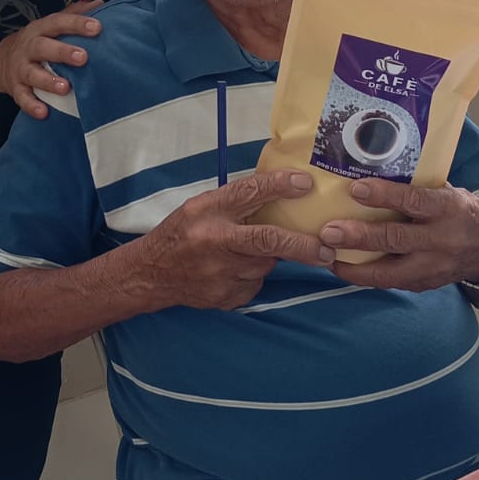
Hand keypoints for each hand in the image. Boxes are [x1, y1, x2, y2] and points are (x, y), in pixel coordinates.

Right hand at [0, 1, 102, 119]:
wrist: (1, 60)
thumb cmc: (36, 42)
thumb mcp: (50, 25)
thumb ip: (74, 14)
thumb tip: (100, 4)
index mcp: (41, 29)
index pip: (58, 22)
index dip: (76, 24)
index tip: (96, 27)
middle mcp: (29, 47)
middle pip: (43, 47)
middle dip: (62, 52)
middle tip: (83, 57)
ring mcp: (21, 69)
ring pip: (32, 74)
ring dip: (48, 81)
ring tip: (66, 88)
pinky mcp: (16, 88)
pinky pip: (22, 98)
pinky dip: (32, 106)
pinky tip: (44, 113)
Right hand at [138, 170, 335, 311]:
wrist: (152, 274)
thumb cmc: (180, 234)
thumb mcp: (200, 207)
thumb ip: (235, 202)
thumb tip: (280, 192)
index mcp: (207, 211)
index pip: (248, 193)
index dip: (279, 186)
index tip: (305, 183)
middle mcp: (214, 241)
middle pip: (267, 240)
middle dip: (302, 246)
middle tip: (326, 249)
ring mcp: (220, 273)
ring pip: (264, 264)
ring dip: (265, 258)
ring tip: (244, 254)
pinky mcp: (225, 296)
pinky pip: (254, 284)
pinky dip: (251, 276)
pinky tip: (231, 272)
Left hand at [320, 180, 478, 292]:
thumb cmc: (462, 212)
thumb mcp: (448, 193)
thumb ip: (417, 187)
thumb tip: (370, 170)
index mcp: (449, 209)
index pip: (414, 201)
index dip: (384, 195)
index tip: (355, 189)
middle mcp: (443, 239)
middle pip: (397, 239)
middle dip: (360, 237)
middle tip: (329, 232)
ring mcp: (435, 267)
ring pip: (391, 271)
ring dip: (355, 266)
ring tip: (327, 256)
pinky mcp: (426, 284)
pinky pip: (391, 282)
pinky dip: (365, 276)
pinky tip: (342, 267)